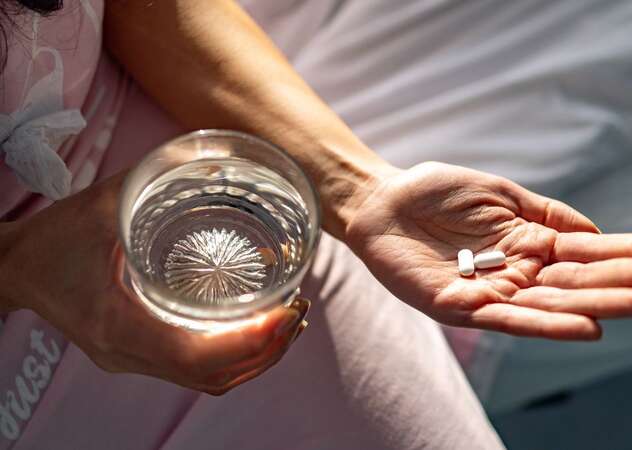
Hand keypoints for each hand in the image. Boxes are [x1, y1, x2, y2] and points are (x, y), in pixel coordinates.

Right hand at [0, 174, 308, 394]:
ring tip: (288, 321)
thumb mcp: (103, 201)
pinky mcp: (139, 357)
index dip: (249, 341)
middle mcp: (126, 353)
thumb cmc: (54, 237)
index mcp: (116, 323)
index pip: (194, 356)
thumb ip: (158, 177)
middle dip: (266, 350)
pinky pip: (198, 373)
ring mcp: (132, 361)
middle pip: (212, 376)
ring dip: (256, 359)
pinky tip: (257, 330)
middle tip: (297, 310)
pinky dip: (235, 359)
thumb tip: (220, 157)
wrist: (13, 269)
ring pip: (209, 381)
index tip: (286, 312)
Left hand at [346, 162, 631, 339]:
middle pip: (582, 280)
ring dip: (601, 305)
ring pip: (554, 304)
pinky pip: (509, 319)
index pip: (593, 251)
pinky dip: (548, 325)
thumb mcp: (503, 195)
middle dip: (629, 280)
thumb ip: (548, 216)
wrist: (382, 201)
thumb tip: (597, 233)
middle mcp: (521, 273)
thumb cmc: (438, 192)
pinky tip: (587, 327)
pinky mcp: (460, 307)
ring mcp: (493, 293)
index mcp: (533, 244)